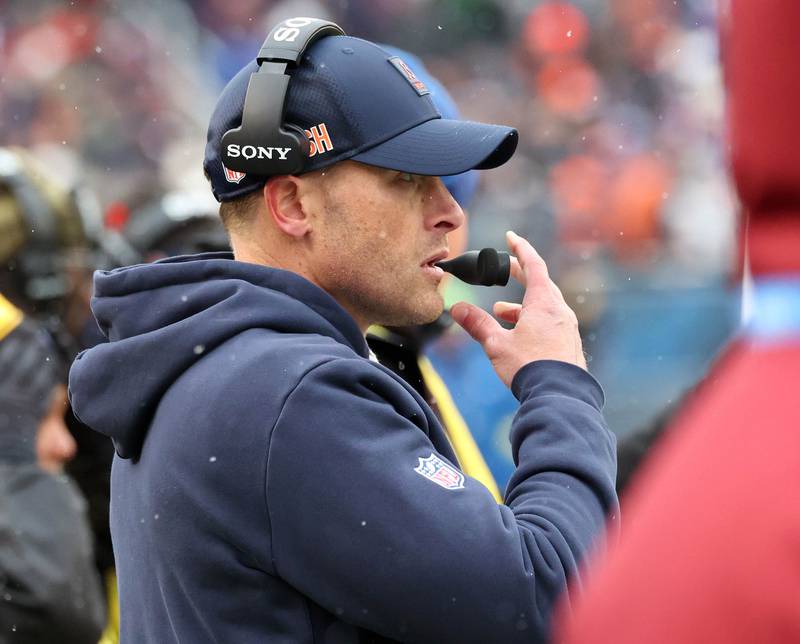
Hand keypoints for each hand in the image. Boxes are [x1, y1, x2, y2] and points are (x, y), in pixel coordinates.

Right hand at [449, 231, 585, 387]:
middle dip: (521, 275)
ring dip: (522, 305)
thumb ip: (477, 324)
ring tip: (501, 311)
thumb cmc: (529, 367)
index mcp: (544, 304)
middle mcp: (560, 312)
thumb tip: (456, 307)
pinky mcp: (569, 345)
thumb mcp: (496, 344)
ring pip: (544, 306)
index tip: (511, 238)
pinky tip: (519, 335)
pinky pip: (550, 323)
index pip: (534, 266)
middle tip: (506, 269)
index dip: (521, 250)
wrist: (559, 397)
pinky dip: (533, 320)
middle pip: (541, 284)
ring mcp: (567, 329)